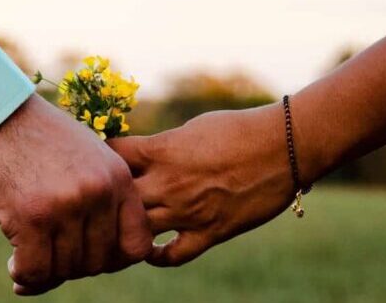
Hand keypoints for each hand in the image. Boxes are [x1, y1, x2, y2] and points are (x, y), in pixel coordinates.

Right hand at [0, 94, 151, 294]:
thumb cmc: (33, 137)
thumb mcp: (84, 156)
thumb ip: (101, 197)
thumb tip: (104, 255)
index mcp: (118, 176)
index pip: (137, 244)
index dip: (115, 260)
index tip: (90, 258)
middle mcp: (98, 191)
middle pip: (100, 261)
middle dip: (74, 267)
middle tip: (51, 259)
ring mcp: (67, 204)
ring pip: (66, 268)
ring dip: (45, 272)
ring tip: (27, 260)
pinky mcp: (31, 215)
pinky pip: (35, 270)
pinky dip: (24, 276)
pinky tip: (13, 265)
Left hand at [109, 106, 295, 266]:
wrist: (284, 147)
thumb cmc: (239, 128)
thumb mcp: (192, 127)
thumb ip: (163, 145)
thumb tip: (144, 154)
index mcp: (162, 151)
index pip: (112, 154)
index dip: (102, 156)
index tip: (101, 159)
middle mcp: (168, 183)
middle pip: (116, 197)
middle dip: (105, 197)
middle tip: (102, 200)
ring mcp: (187, 211)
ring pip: (137, 230)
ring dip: (126, 230)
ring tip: (120, 229)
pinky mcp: (209, 233)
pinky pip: (173, 256)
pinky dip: (157, 257)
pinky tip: (151, 252)